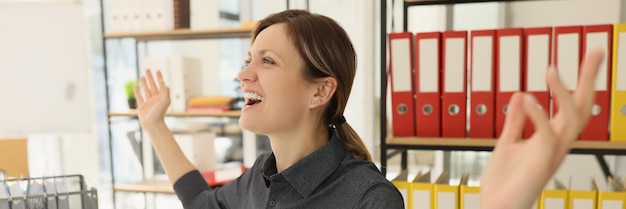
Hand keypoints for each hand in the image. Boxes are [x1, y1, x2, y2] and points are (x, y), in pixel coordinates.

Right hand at [134, 69, 170, 127]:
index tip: (158, 70)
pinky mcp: (142, 107)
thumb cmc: (160, 113)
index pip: (161, 84)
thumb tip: (163, 81)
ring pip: (146, 90)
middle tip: (148, 69)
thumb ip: (165, 90)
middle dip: (150, 77)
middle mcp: (156, 99)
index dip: (159, 77)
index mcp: (162, 97)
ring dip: (144, 83)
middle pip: (153, 85)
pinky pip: (139, 97)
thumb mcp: (165, 100)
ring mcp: (149, 102)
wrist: (153, 124)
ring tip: (142, 76)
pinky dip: (137, 91)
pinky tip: (136, 86)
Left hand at [480, 48, 603, 208]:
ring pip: (571, 119)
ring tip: (551, 69)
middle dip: (589, 78)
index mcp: (551, 138)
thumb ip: (516, 122)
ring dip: (563, 93)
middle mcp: (558, 144)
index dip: (581, 80)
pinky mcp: (541, 162)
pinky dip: (538, 115)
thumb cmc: (504, 182)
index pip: (571, 104)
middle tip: (596, 50)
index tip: (590, 55)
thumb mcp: (507, 143)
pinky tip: (527, 98)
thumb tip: (520, 95)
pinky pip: (547, 135)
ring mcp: (552, 153)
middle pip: (582, 107)